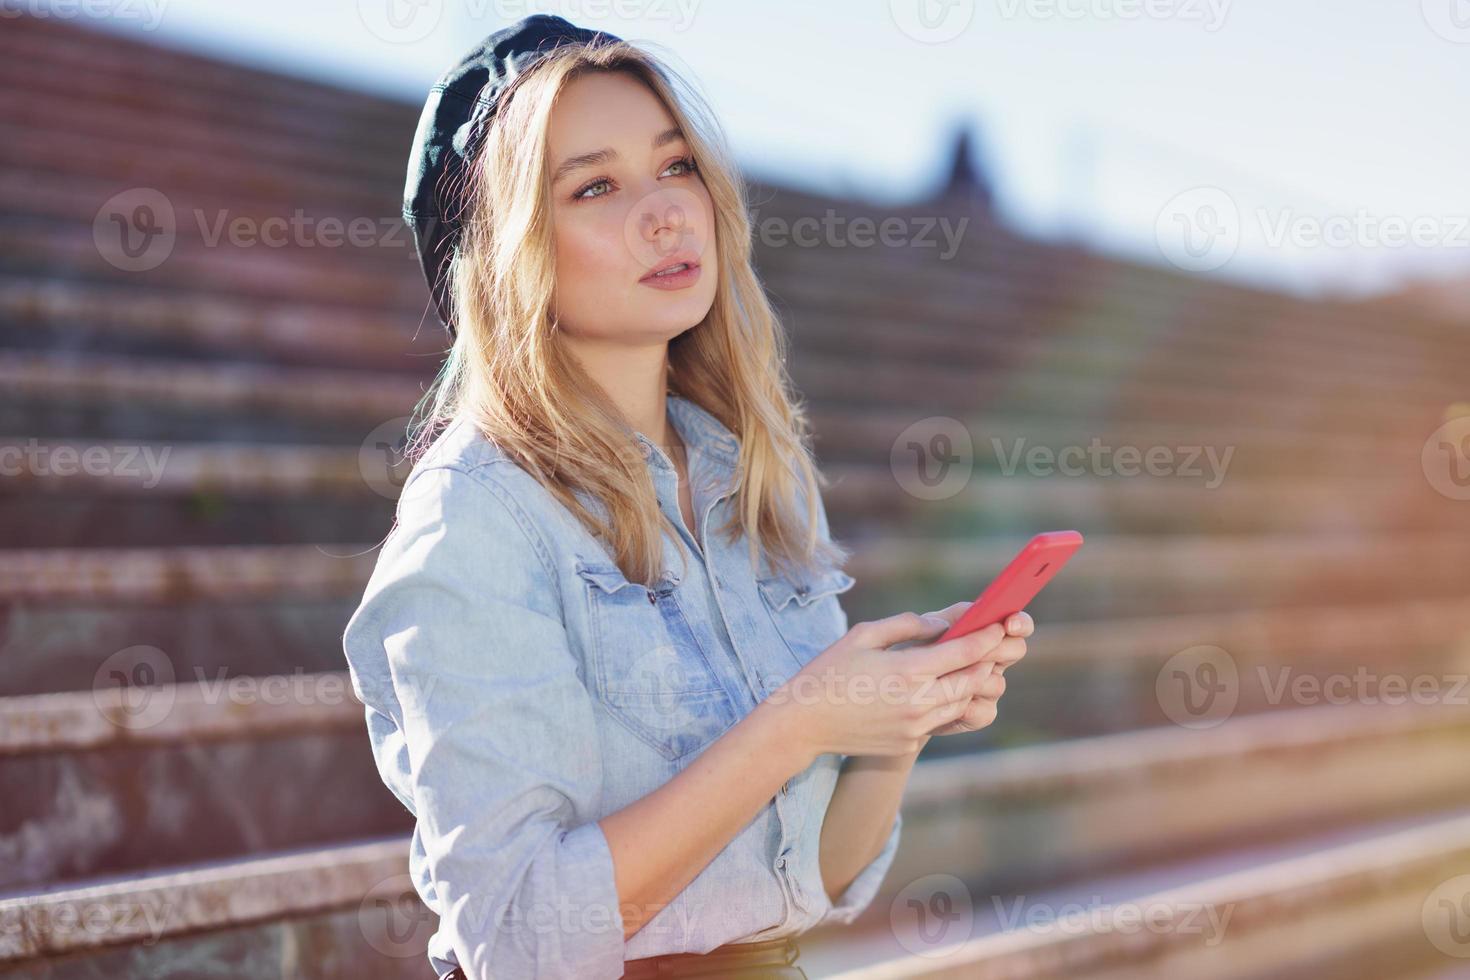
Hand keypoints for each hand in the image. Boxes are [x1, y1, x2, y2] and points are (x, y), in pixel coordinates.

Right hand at [768, 609, 1015, 760]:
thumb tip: (942, 624)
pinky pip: (939, 721)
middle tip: (989, 645)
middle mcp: (919, 702)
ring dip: (968, 683)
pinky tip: (935, 689)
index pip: (967, 652)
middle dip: (986, 660)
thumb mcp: (864, 634)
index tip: (998, 625)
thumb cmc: (830, 671)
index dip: (989, 637)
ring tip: (964, 665)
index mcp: (909, 670)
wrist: (804, 722)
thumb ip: (908, 625)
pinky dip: (944, 703)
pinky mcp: (908, 744)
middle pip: (974, 680)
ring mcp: (915, 728)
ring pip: (961, 703)